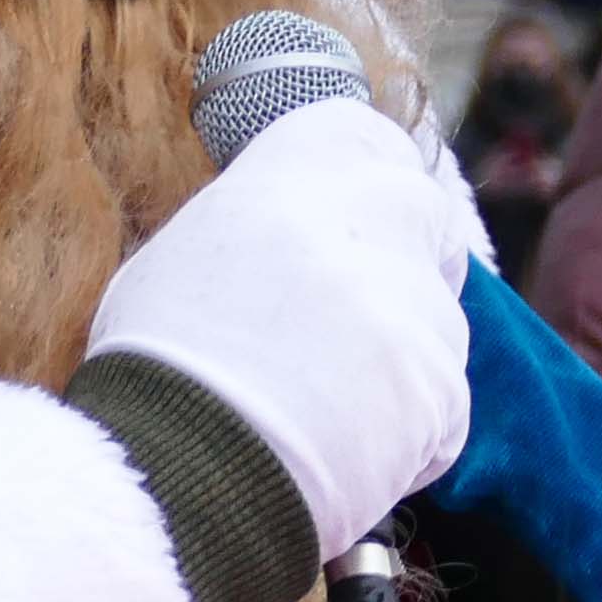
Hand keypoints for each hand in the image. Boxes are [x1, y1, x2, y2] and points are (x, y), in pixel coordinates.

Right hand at [82, 98, 477, 558]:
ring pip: (439, 321)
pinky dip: (408, 440)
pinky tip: (345, 459)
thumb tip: (285, 243)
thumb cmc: (157, 368)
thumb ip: (255, 229)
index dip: (365, 180)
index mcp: (294, 171)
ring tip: (326, 414)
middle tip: (359, 320)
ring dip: (403, 360)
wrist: (180, 464)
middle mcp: (369, 217)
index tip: (356, 220)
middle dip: (410, 260)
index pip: (364, 136)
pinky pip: (444, 410)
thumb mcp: (182, 257)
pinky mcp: (443, 384)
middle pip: (424, 214)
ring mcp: (415, 301)